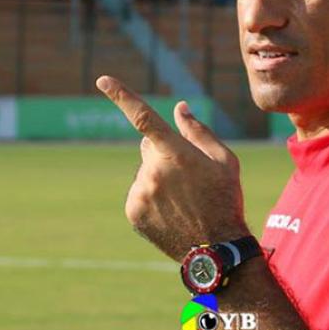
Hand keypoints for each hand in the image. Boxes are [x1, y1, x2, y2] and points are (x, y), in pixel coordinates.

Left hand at [96, 75, 248, 261]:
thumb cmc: (225, 199)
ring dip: (158, 177)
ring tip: (183, 200)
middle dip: (163, 152)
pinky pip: (138, 192)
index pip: (143, 118)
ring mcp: (140, 193)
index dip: (122, 96)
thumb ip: (198, 131)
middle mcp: (152, 171)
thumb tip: (179, 108)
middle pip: (149, 147)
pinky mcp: (132, 211)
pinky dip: (151, 196)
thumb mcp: (224, 161)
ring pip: (145, 172)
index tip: (103, 80)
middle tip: (188, 175)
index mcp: (175, 153)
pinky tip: (172, 211)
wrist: (215, 249)